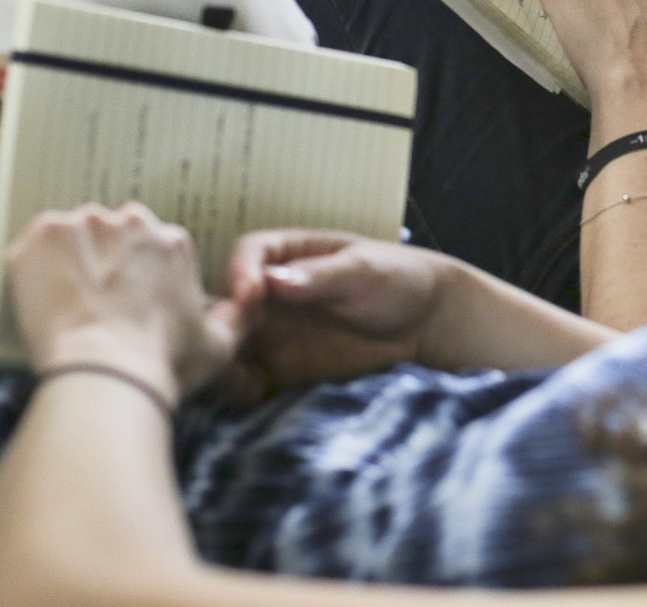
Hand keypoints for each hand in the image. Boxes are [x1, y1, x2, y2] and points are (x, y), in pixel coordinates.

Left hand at [5, 202, 235, 404]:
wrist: (105, 374)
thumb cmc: (161, 364)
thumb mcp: (220, 345)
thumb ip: (238, 317)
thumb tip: (249, 306)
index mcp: (171, 241)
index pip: (147, 246)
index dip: (133, 276)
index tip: (124, 302)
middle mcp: (130, 222)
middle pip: (109, 234)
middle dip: (101, 262)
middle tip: (93, 304)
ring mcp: (83, 226)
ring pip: (70, 236)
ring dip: (67, 262)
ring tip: (63, 305)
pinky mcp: (42, 238)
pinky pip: (31, 245)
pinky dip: (32, 268)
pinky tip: (40, 300)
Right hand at [223, 229, 450, 400]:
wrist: (425, 326)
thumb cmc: (399, 280)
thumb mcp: (365, 270)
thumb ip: (322, 276)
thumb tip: (275, 280)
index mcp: (290, 254)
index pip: (250, 254)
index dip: (241, 272)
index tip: (248, 296)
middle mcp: (272, 292)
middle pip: (227, 302)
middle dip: (220, 321)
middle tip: (227, 343)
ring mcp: (274, 331)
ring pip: (230, 343)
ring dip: (224, 358)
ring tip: (233, 373)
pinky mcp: (281, 369)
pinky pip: (248, 379)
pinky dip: (240, 387)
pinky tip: (251, 393)